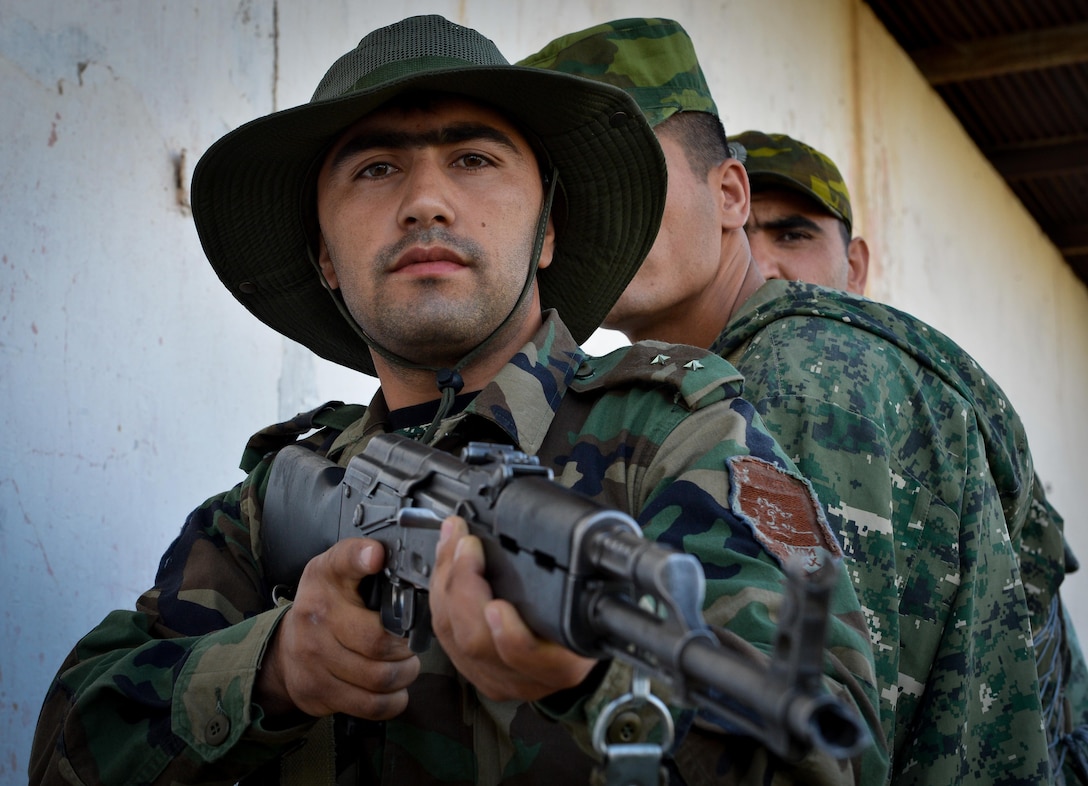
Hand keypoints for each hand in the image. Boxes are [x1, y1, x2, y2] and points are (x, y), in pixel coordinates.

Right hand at [256, 538, 419, 719]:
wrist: (286, 650)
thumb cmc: (327, 607)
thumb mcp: (339, 573)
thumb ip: (366, 561)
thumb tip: (402, 555)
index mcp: (325, 577)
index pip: (343, 561)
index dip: (361, 557)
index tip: (377, 556)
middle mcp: (316, 614)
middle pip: (377, 639)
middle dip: (406, 646)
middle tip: (411, 643)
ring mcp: (314, 657)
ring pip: (380, 676)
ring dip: (405, 673)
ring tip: (406, 664)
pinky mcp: (318, 691)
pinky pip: (371, 704)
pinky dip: (394, 701)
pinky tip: (395, 689)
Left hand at [428, 516, 596, 701]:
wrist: (574, 650)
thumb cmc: (585, 621)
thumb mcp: (592, 606)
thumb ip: (573, 587)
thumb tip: (547, 538)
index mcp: (561, 667)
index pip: (529, 659)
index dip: (509, 636)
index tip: (497, 605)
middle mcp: (523, 678)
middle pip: (477, 641)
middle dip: (464, 586)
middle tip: (466, 544)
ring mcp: (491, 675)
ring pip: (452, 634)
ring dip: (447, 580)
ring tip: (453, 540)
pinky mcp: (469, 668)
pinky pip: (442, 631)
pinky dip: (439, 591)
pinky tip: (445, 563)